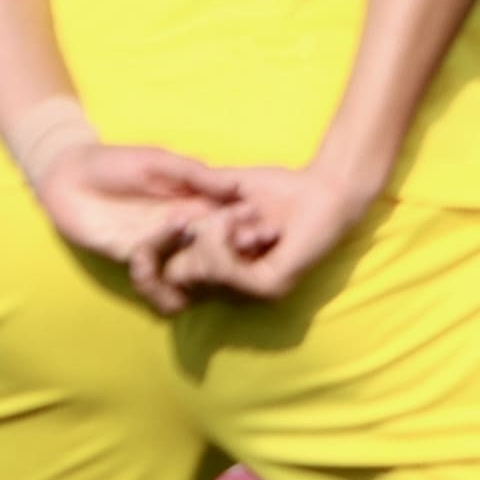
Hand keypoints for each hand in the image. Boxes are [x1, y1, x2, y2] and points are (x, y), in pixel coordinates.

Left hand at [26, 136, 236, 311]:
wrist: (67, 177)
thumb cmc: (115, 162)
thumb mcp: (160, 162)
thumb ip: (197, 174)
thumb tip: (238, 187)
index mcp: (196, 201)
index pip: (230, 216)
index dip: (246, 222)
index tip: (262, 223)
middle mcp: (185, 226)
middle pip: (216, 244)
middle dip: (231, 246)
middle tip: (240, 242)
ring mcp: (161, 244)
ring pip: (190, 262)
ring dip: (197, 259)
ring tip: (195, 241)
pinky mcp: (136, 257)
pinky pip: (155, 269)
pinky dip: (156, 262)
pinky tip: (151, 243)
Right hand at [172, 154, 379, 303]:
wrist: (323, 189)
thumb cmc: (279, 188)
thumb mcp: (225, 188)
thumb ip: (192, 194)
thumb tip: (157, 194)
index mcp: (217, 265)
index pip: (167, 277)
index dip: (157, 251)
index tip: (173, 221)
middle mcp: (231, 285)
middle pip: (178, 272)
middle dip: (196, 233)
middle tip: (232, 215)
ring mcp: (250, 291)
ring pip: (201, 269)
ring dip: (217, 232)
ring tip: (247, 218)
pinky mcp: (269, 288)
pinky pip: (224, 271)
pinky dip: (231, 242)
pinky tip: (253, 230)